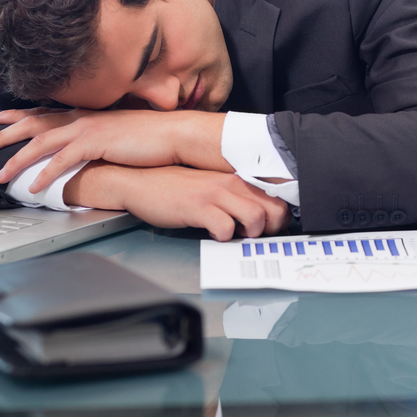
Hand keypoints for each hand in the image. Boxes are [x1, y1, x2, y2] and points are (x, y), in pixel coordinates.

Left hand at [0, 107, 227, 191]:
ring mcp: (88, 129)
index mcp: (88, 114)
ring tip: (1, 175)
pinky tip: (34, 187)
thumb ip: (102, 136)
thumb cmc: (154, 135)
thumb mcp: (122, 131)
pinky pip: (62, 161)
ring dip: (18, 159)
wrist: (175, 132)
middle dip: (6, 134)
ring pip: (42, 143)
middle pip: (35, 124)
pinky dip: (45, 174)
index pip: (47, 113)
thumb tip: (92, 147)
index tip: (0, 117)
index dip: (20, 116)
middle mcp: (83, 117)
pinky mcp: (96, 143)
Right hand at [66, 162, 289, 240]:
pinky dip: (223, 237)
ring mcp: (215, 194)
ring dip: (249, 234)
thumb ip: (234, 200)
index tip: (267, 230)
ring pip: (256, 218)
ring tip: (232, 235)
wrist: (139, 182)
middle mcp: (230, 183)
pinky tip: (211, 233)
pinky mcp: (198, 206)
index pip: (278, 198)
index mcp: (236, 179)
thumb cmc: (174, 189)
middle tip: (252, 236)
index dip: (278, 220)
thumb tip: (257, 221)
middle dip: (271, 230)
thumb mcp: (211, 190)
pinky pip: (225, 228)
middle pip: (276, 210)